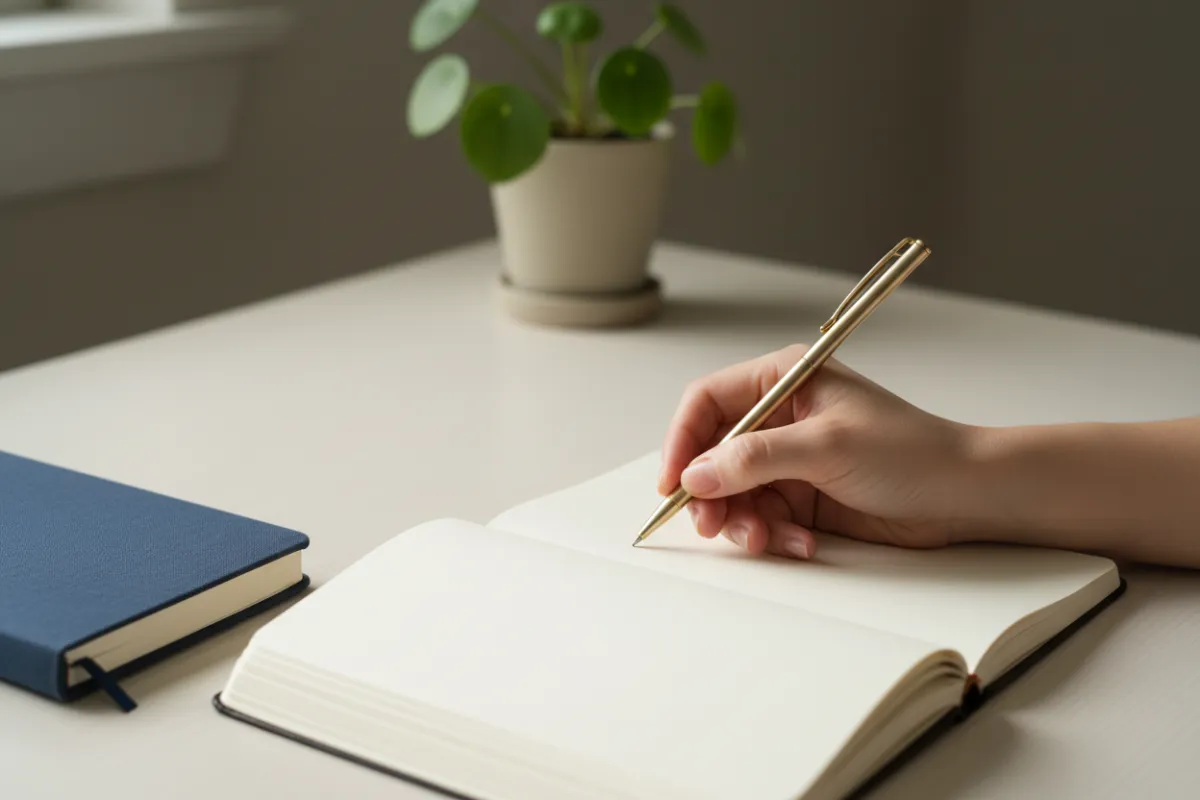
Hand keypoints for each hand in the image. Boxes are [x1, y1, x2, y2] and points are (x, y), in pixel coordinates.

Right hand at [658, 344, 980, 558]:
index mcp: (784, 380)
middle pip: (713, 453)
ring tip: (765, 539)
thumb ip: (756, 458)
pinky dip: (773, 535)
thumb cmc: (911, 452)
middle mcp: (781, 416)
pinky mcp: (802, 496)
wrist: (964, 496)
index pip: (708, 402)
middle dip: (710, 493)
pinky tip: (801, 542)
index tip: (673, 481)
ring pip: (734, 493)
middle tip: (714, 525)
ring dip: (742, 521)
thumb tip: (696, 473)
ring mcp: (790, 459)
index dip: (682, 440)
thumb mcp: (827, 447)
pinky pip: (763, 517)